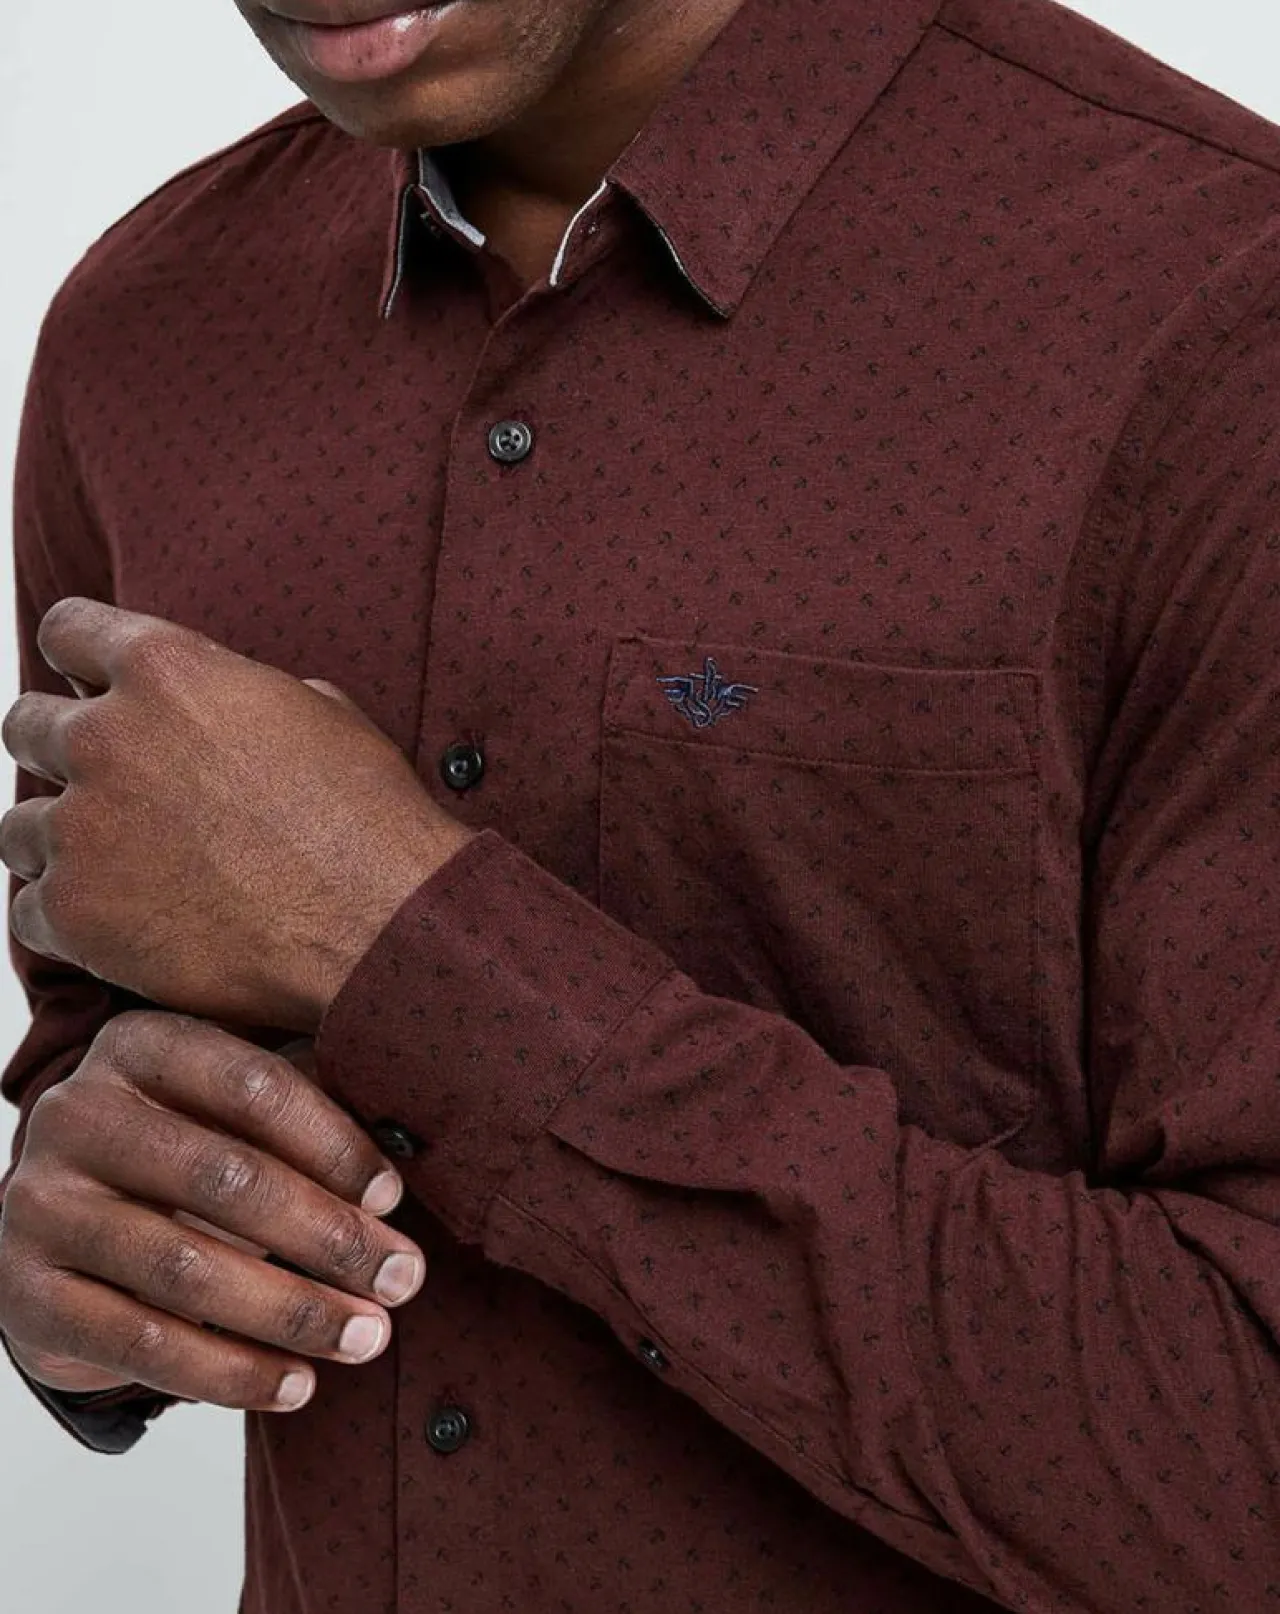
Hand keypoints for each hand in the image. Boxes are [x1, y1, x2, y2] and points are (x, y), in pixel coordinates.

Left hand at [0, 598, 474, 1032]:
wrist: (376, 920)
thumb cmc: (366, 818)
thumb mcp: (322, 714)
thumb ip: (244, 698)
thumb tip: (235, 712)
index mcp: (166, 671)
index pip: (68, 631)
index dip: (79, 660)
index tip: (89, 686)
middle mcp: (106, 738)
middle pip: (26, 726)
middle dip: (64, 754)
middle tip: (115, 793)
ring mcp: (82, 829)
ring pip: (20, 827)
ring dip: (63, 844)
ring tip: (123, 871)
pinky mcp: (76, 913)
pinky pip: (28, 912)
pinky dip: (69, 921)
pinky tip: (123, 929)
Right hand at [0, 1012, 426, 1410]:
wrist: (67, 1235)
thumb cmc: (189, 1158)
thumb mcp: (234, 1117)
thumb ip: (307, 1121)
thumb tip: (404, 1179)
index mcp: (140, 1046)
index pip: (254, 1086)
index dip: (334, 1144)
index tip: (394, 1197)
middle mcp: (76, 1114)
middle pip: (226, 1178)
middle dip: (329, 1238)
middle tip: (403, 1278)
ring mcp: (38, 1206)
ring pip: (187, 1270)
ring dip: (294, 1313)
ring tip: (368, 1337)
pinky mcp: (25, 1299)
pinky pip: (143, 1345)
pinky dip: (232, 1373)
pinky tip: (298, 1384)